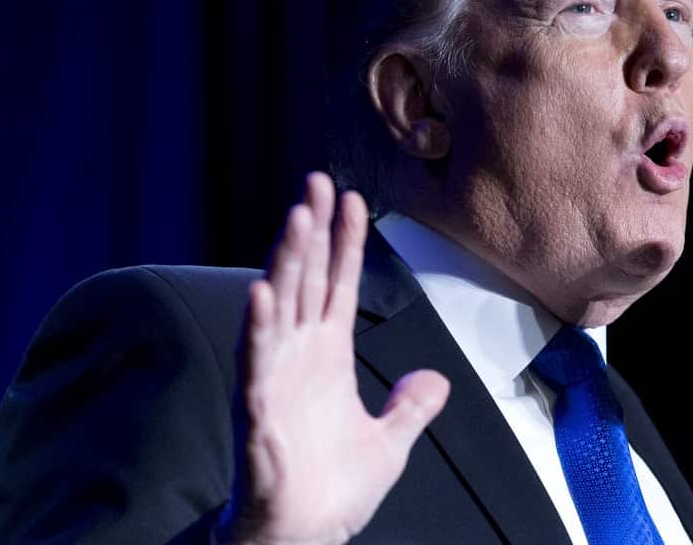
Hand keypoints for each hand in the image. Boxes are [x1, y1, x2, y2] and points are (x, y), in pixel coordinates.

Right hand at [216, 173, 450, 544]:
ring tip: (296, 219)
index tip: (351, 197)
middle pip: (304, 280)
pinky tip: (260, 294)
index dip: (344, 241)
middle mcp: (298, 356)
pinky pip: (256, 362)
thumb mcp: (390, 442)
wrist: (303, 536)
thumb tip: (437, 378)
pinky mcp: (258, 410)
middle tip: (317, 183)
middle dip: (311, 231)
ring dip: (286, 263)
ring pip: (279, 308)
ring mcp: (275, 378)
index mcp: (327, 356)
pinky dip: (258, 328)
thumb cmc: (333, 490)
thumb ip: (411, 406)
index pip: (337, 284)